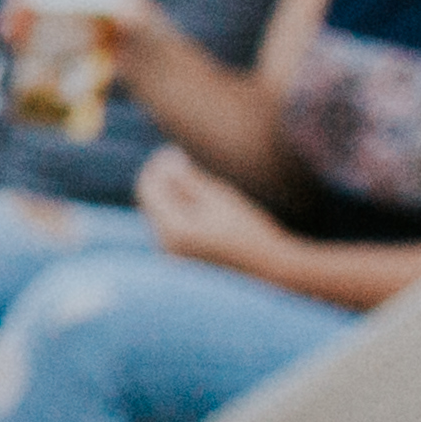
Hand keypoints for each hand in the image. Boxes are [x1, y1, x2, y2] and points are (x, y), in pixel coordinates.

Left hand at [135, 148, 288, 276]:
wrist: (272, 271)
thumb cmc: (249, 231)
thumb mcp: (219, 198)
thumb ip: (188, 179)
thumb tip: (166, 161)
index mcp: (173, 231)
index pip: (148, 190)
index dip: (156, 167)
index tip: (172, 150)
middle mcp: (165, 246)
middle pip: (151, 203)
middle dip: (162, 180)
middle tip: (180, 159)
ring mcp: (171, 256)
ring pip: (160, 215)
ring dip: (169, 194)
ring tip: (192, 177)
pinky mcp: (182, 261)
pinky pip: (170, 229)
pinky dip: (177, 211)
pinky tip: (196, 201)